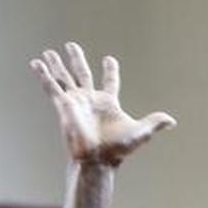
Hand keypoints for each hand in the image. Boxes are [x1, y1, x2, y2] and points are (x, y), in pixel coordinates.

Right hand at [31, 42, 174, 167]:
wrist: (96, 161)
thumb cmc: (117, 150)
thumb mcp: (139, 133)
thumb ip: (153, 123)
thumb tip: (172, 121)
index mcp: (108, 102)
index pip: (110, 81)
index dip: (110, 70)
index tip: (109, 60)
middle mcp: (90, 100)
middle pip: (82, 73)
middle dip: (77, 60)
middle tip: (72, 46)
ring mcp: (76, 102)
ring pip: (65, 77)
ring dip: (57, 65)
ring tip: (49, 52)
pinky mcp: (64, 106)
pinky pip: (52, 87)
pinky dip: (43, 75)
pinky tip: (36, 63)